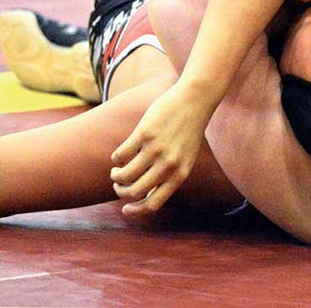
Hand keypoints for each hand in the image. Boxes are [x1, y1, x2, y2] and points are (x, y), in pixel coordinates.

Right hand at [110, 84, 208, 215]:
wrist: (195, 100)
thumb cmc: (188, 130)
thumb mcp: (186, 157)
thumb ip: (170, 175)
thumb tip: (145, 195)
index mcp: (180, 174)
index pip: (154, 204)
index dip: (136, 211)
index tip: (125, 209)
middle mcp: (168, 165)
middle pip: (134, 191)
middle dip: (121, 191)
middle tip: (118, 184)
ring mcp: (156, 149)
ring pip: (125, 175)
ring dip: (116, 175)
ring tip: (116, 170)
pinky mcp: (145, 134)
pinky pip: (121, 155)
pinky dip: (115, 159)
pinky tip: (118, 156)